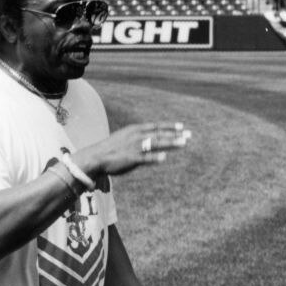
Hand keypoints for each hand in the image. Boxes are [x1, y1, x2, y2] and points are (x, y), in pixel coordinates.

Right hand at [76, 122, 190, 177]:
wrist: (96, 156)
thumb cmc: (111, 149)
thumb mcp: (125, 138)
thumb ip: (138, 138)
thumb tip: (149, 140)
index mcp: (135, 130)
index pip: (156, 127)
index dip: (169, 127)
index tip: (182, 127)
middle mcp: (136, 136)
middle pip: (159, 134)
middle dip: (175, 135)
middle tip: (189, 135)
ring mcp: (134, 147)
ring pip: (156, 143)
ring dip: (170, 143)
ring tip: (183, 143)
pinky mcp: (130, 158)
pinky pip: (145, 158)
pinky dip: (154, 157)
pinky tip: (164, 158)